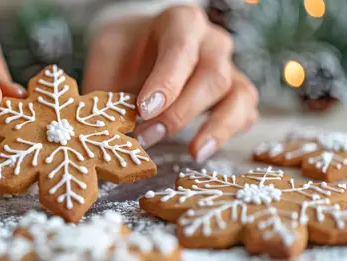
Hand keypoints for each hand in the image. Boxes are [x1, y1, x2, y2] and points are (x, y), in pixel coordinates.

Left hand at [83, 6, 258, 161]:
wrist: (139, 51)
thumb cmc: (124, 54)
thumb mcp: (106, 59)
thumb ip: (106, 88)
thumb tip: (100, 128)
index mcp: (179, 22)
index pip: (180, 47)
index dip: (166, 81)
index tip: (143, 110)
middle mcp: (211, 42)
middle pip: (212, 75)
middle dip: (179, 112)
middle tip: (146, 137)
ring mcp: (229, 67)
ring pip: (238, 94)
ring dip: (214, 127)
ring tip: (191, 152)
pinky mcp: (236, 93)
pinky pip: (245, 112)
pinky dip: (228, 133)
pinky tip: (201, 149)